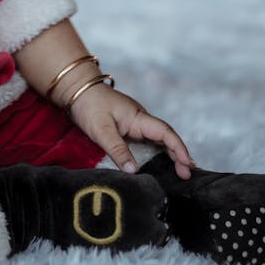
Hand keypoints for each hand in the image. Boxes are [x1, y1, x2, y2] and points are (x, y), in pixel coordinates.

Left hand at [67, 82, 193, 179]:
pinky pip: (147, 141)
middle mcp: (141, 120)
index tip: (187, 163)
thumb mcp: (101, 130)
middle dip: (178, 155)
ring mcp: (135, 124)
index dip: (178, 148)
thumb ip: (117, 150)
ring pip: (158, 140)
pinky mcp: (128, 128)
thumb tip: (133, 171)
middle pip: (166, 137)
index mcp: (138, 117)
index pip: (165, 132)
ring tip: (180, 172)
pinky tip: (160, 163)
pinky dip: (157, 152)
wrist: (77, 90)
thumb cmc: (89, 105)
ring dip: (170, 154)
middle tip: (186, 175)